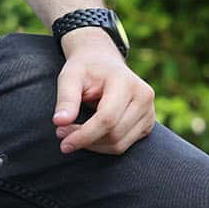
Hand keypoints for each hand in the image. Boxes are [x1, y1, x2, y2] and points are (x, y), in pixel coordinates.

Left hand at [53, 29, 155, 154]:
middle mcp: (143, 97)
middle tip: (62, 134)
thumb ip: (66, 98)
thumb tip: (59, 122)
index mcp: (126, 82)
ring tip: (73, 133)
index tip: (63, 143)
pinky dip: (104, 145)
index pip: (107, 118)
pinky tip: (90, 133)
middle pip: (114, 134)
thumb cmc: (85, 69)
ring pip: (119, 144)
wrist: (103, 62)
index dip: (84, 135)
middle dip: (86, 140)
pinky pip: (124, 145)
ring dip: (94, 145)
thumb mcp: (70, 76)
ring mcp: (149, 112)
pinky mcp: (147, 124)